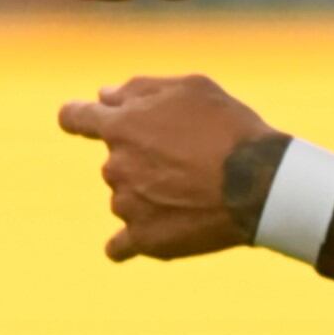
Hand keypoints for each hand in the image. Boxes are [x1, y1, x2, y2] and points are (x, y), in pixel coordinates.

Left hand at [56, 75, 280, 260]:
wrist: (258, 183)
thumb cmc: (229, 129)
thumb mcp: (191, 88)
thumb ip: (140, 89)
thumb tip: (104, 96)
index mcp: (121, 125)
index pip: (76, 117)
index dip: (76, 117)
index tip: (79, 120)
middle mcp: (115, 166)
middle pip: (116, 161)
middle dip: (141, 158)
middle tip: (187, 159)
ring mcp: (126, 205)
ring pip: (125, 198)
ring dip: (147, 195)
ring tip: (192, 194)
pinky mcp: (143, 239)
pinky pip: (119, 246)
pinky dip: (131, 240)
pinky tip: (149, 235)